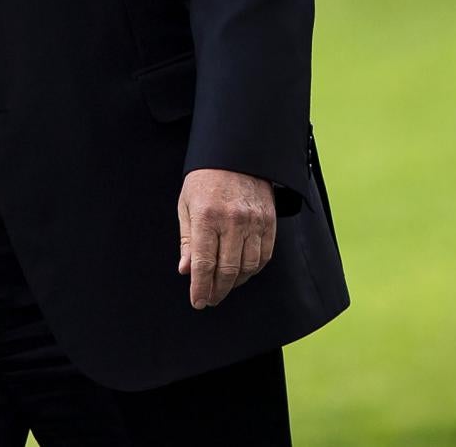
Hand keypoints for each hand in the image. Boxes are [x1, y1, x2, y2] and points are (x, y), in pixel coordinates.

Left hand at [177, 167, 275, 308]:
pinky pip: (264, 256)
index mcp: (206, 216)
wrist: (237, 153)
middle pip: (228, 270)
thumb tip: (186, 271)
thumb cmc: (205, 179)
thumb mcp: (187, 205)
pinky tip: (242, 272)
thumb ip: (188, 240)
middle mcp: (232, 221)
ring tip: (224, 286)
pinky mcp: (269, 222)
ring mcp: (254, 222)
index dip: (200, 287)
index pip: (204, 263)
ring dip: (236, 282)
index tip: (198, 302)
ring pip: (248, 267)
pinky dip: (253, 269)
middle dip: (218, 290)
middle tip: (210, 299)